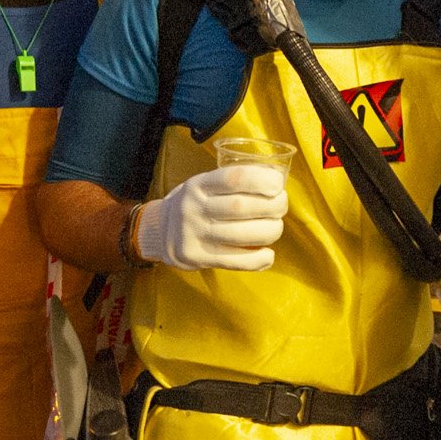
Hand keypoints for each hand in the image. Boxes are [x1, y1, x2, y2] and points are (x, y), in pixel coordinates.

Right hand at [136, 166, 287, 271]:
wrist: (159, 231)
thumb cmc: (195, 204)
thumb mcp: (204, 184)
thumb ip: (232, 183)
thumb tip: (276, 182)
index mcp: (199, 185)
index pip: (233, 178)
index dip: (261, 179)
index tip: (278, 184)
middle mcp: (194, 208)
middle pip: (241, 207)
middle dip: (272, 206)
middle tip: (281, 205)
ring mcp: (195, 234)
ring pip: (241, 235)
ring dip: (269, 231)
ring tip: (276, 227)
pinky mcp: (198, 258)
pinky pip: (235, 261)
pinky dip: (257, 259)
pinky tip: (268, 255)